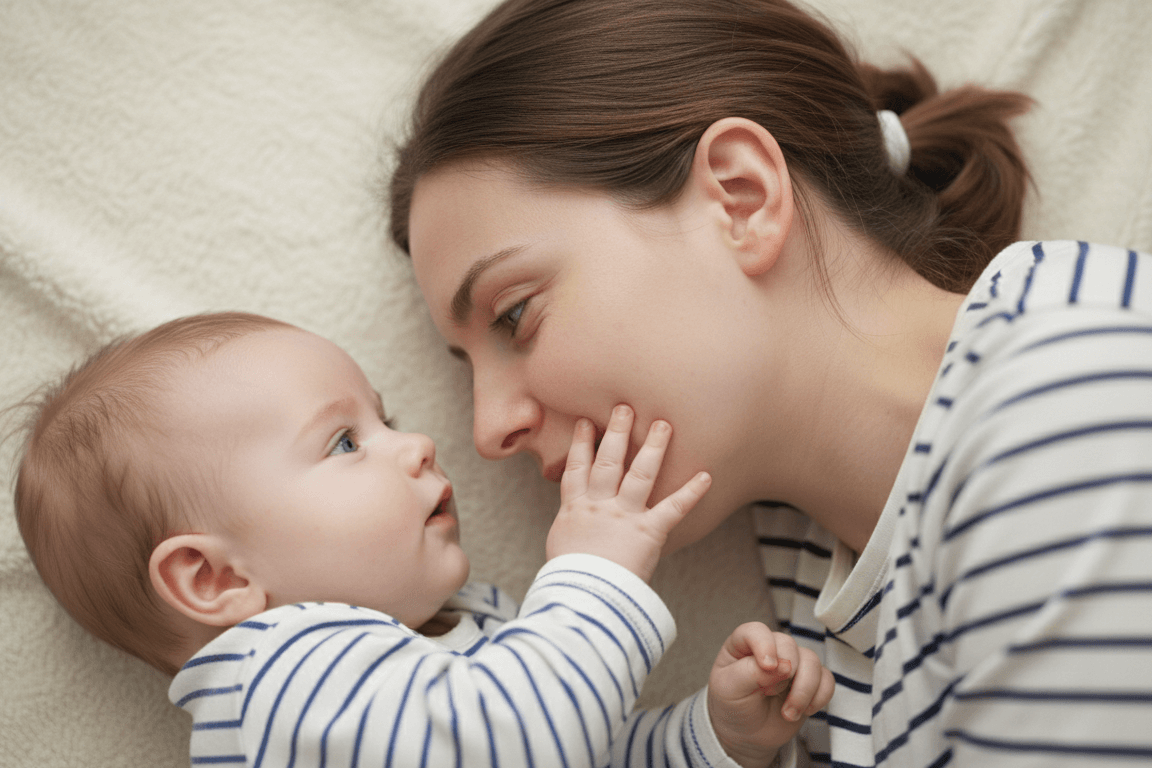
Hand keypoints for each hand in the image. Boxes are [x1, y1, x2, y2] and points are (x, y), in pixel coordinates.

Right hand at [546, 404, 710, 581]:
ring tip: (662, 424)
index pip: (577, 469)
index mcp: (575, 509)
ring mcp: (624, 516)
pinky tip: (705, 475)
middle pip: (608, 461)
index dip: (580, 444)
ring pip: (639, 473)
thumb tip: (571, 532)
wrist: (581, 596)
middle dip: (616, 432)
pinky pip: (673, 508)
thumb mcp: (560, 548)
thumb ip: (570, 532)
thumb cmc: (569, 579)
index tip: (584, 423)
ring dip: (652, 447)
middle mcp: (599, 505)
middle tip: (624, 407)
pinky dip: (691, 492)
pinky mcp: (648, 532)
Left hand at [708, 622, 834, 767]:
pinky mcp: (809, 681)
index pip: (757, 630)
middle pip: (789, 645)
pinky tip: (804, 711)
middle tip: (768, 693)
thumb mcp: (730, 689)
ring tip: (788, 713)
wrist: (746, 734)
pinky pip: (827, 679)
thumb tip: (783, 665)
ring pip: (812, 660)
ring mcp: (792, 663)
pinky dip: (819, 697)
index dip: (765, 645)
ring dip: (804, 690)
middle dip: (784, 673)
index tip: (768, 667)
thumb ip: (751, 673)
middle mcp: (770, 648)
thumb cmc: (733, 706)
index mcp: (743, 645)